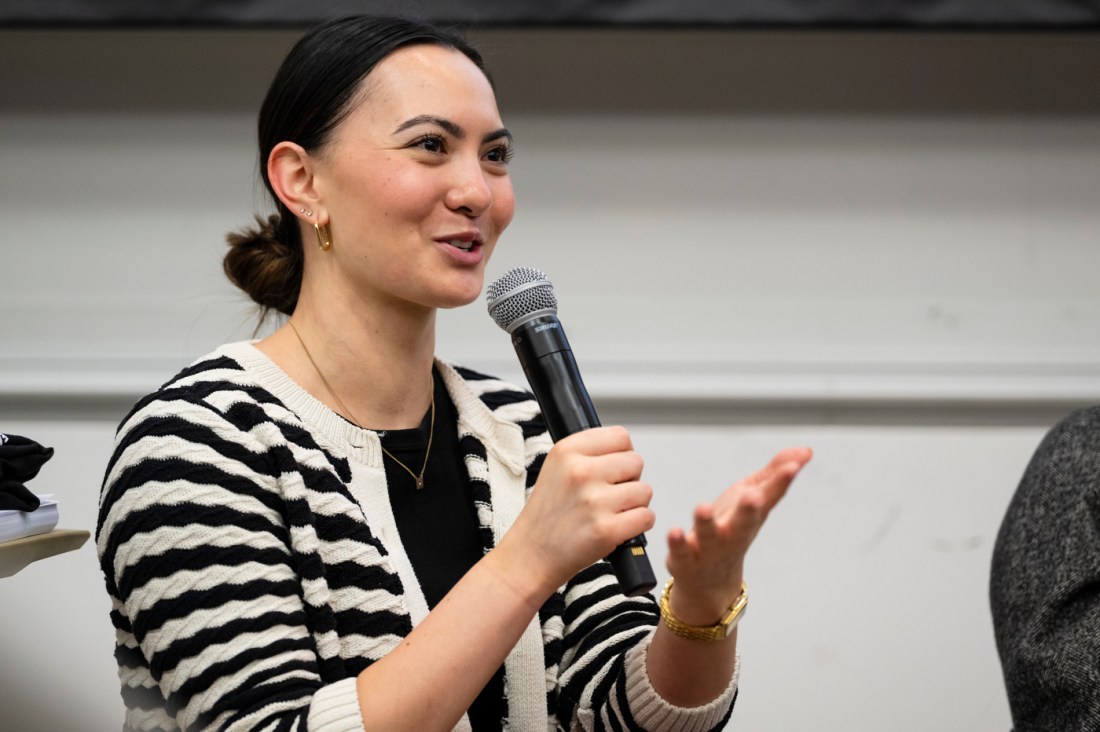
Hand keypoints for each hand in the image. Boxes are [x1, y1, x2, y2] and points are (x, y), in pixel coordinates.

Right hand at [500, 426, 655, 598]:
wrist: (530, 556)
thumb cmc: (547, 515)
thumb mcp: (556, 469)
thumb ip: (589, 454)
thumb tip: (626, 450)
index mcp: (567, 451)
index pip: (620, 437)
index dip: (621, 455)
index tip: (611, 471)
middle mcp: (580, 471)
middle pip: (636, 462)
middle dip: (629, 480)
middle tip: (608, 496)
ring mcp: (594, 501)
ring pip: (644, 491)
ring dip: (634, 504)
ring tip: (610, 514)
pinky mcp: (606, 530)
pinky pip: (646, 517)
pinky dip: (638, 525)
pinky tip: (618, 529)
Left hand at [665, 446, 811, 623]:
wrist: (710, 581)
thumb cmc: (733, 530)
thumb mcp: (753, 499)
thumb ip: (775, 475)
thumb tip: (806, 451)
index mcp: (752, 517)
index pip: (769, 497)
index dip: (781, 481)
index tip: (793, 466)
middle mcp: (733, 533)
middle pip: (744, 522)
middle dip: (749, 509)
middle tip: (754, 497)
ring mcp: (710, 548)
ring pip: (709, 536)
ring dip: (706, 523)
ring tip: (702, 507)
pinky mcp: (685, 559)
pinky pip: (681, 551)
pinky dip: (678, 542)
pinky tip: (674, 531)